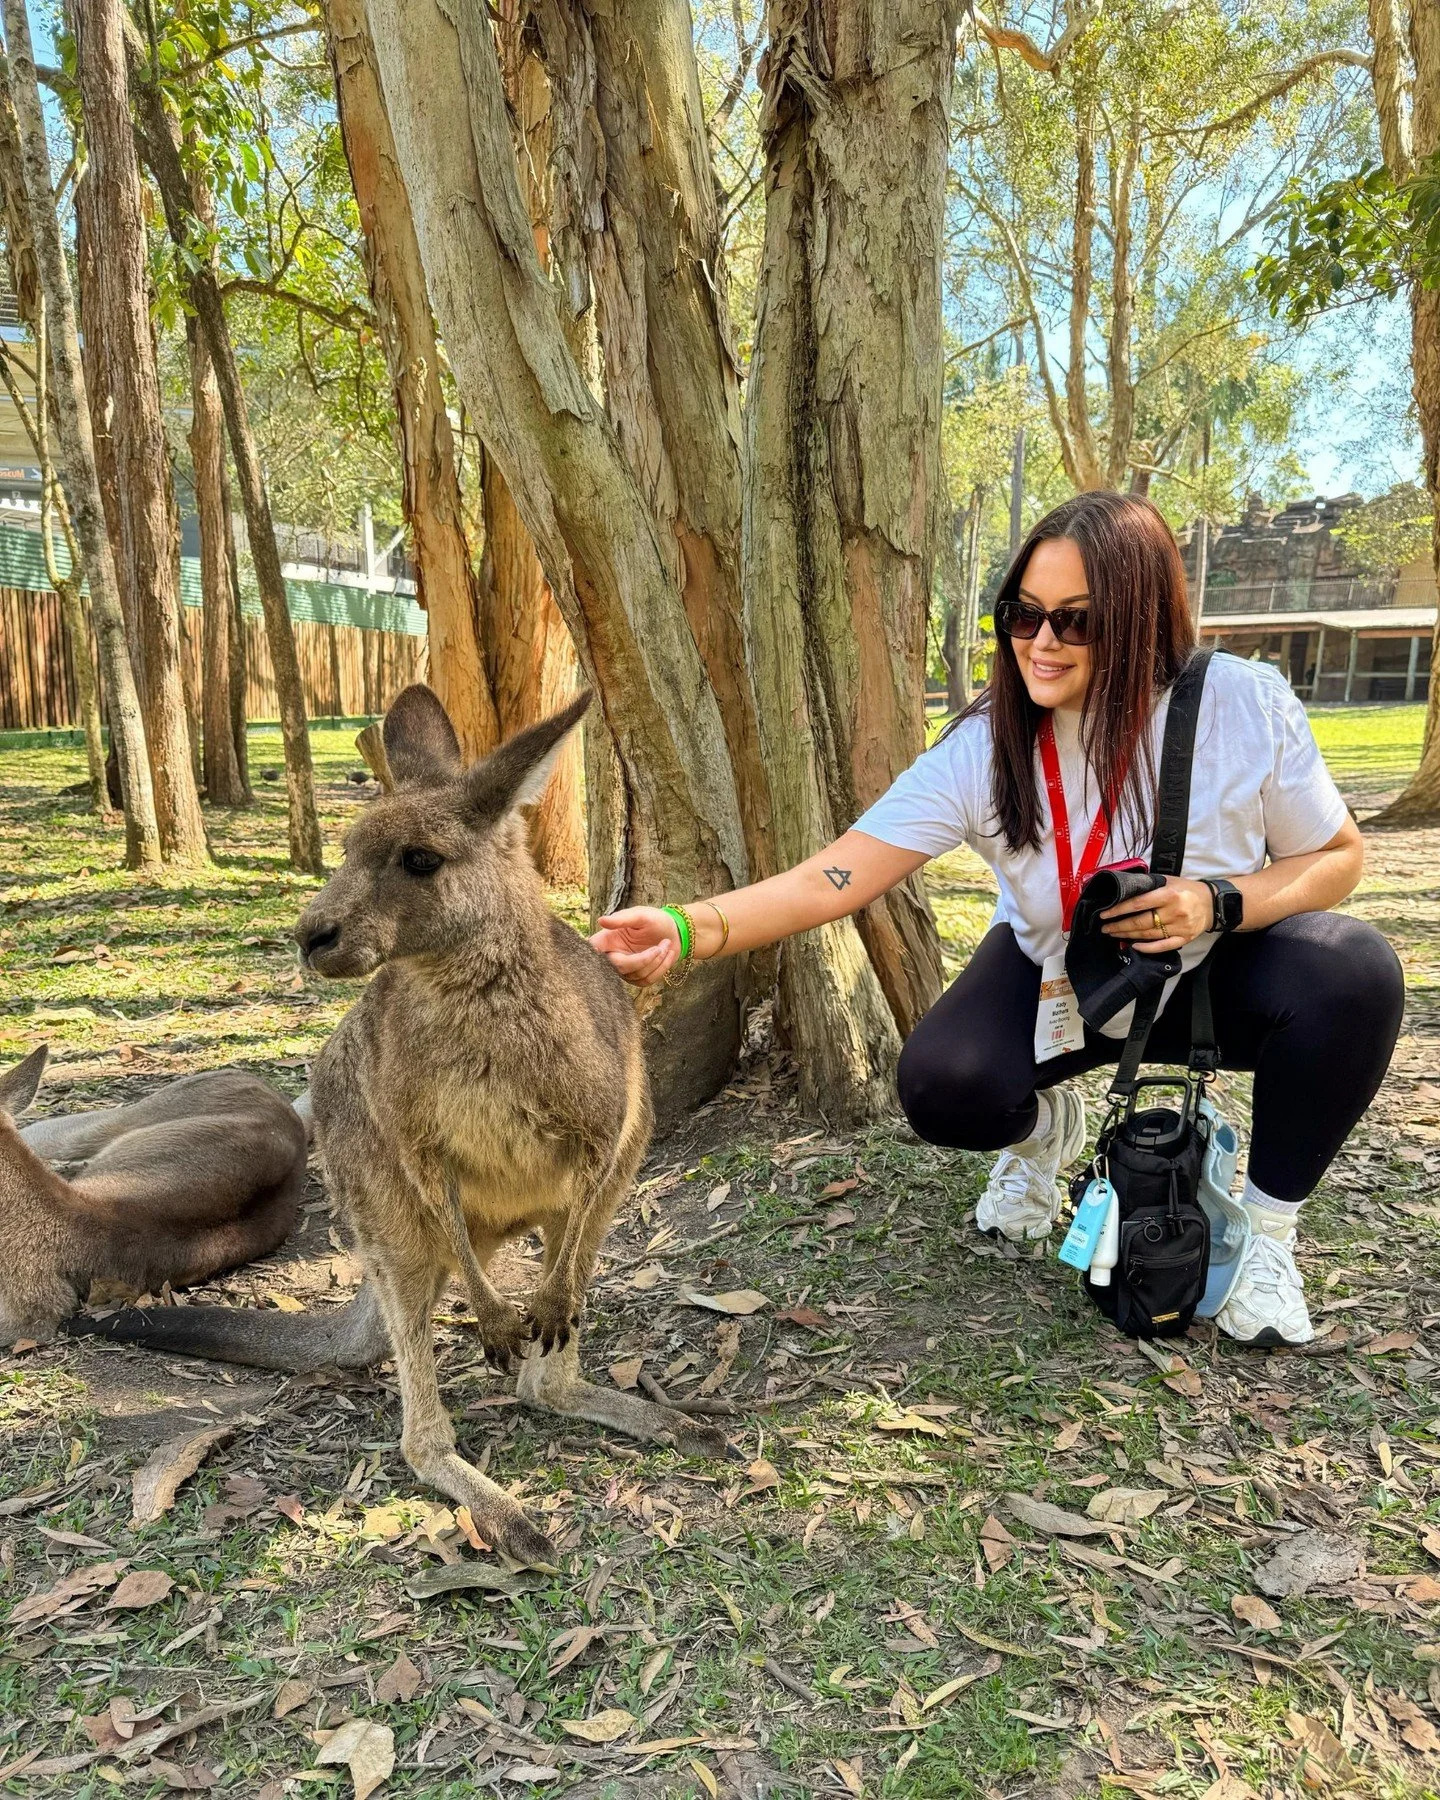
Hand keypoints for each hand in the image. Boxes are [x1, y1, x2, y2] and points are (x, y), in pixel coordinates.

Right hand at [588, 906, 681, 985]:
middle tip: (660, 946)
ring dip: (657, 960)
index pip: (593, 948)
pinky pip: (647, 980)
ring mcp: (625, 969)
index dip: (593, 955)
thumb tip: (601, 920)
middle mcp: (614, 956)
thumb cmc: (654, 920)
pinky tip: (668, 953)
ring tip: (666, 944)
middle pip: (619, 966)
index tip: (600, 953)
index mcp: (609, 939)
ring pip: (637, 975)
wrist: (673, 931)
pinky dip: (662, 967)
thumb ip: (621, 919)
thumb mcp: (640, 915)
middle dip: (643, 959)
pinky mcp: (637, 978)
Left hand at [1099, 876, 1213, 954]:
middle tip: (1105, 927)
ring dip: (1128, 935)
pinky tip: (1133, 946)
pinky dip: (1147, 948)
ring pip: (1148, 935)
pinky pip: (1162, 946)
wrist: (1212, 903)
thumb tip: (1125, 889)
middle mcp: (1174, 912)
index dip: (1119, 909)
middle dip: (1119, 926)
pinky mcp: (1184, 939)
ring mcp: (1180, 927)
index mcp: (1169, 895)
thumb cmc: (1187, 889)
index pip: (1138, 903)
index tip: (1104, 914)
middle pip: (1141, 922)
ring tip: (1114, 933)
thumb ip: (1149, 885)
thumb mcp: (1169, 881)